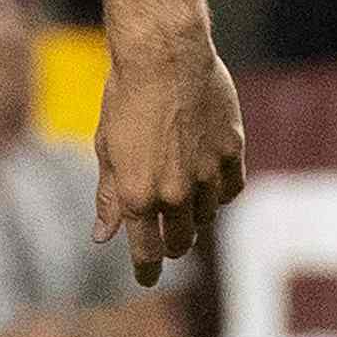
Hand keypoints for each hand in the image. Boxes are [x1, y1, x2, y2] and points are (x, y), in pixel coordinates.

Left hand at [91, 26, 245, 285]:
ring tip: (182, 202)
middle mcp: (175, 193)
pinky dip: (220, 192)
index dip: (146, 269)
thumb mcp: (106, 150)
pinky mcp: (233, 153)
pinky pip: (231, 189)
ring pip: (206, 216)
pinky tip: (210, 185)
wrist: (165, 58)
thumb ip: (109, 198)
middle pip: (180, 240)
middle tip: (165, 243)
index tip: (146, 279)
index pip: (146, 251)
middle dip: (171, 246)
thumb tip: (103, 236)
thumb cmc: (125, 100)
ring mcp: (208, 175)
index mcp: (138, 196)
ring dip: (194, 216)